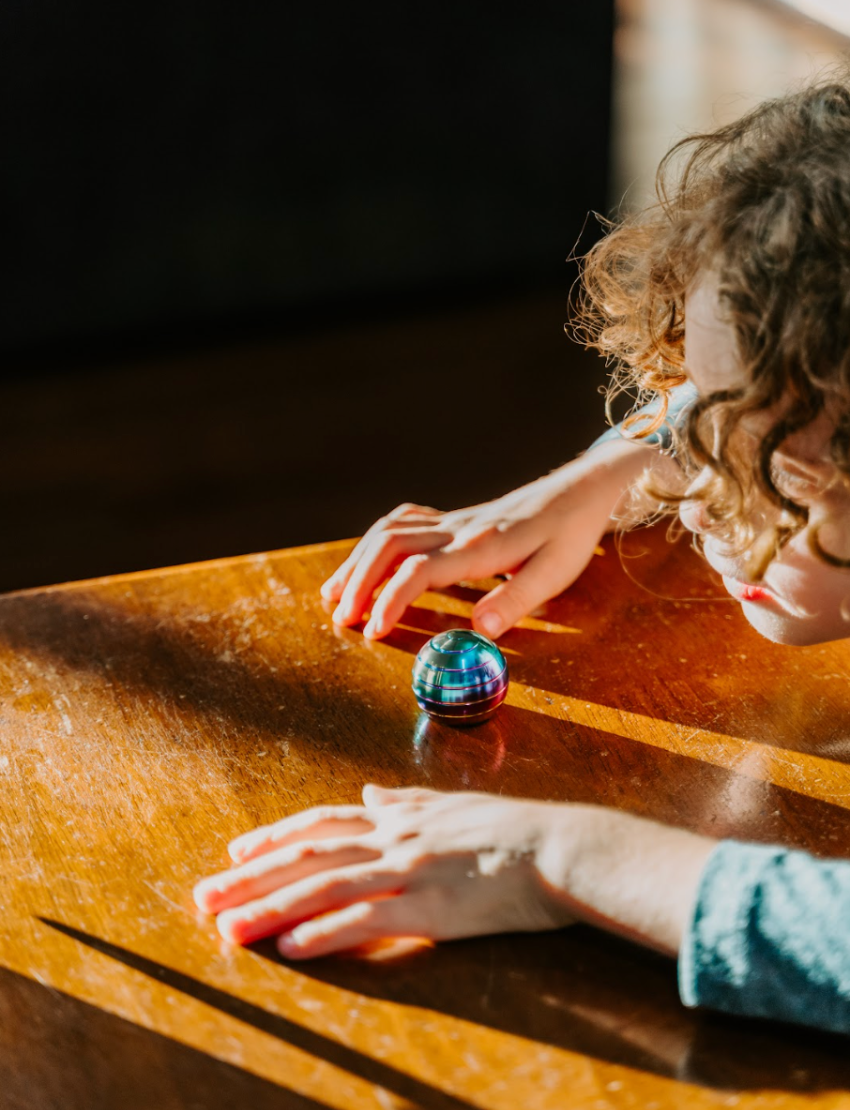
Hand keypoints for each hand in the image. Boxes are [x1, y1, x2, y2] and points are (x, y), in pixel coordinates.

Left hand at [193, 784, 575, 957]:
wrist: (562, 847)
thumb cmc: (513, 828)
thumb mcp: (453, 804)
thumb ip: (407, 800)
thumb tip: (371, 790)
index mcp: (399, 816)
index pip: (323, 822)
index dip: (275, 835)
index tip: (237, 849)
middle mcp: (394, 837)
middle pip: (308, 853)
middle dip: (251, 876)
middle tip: (204, 895)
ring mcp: (409, 869)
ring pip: (324, 885)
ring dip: (270, 907)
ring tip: (228, 928)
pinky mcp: (430, 907)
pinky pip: (367, 919)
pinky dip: (325, 931)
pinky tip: (291, 946)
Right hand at [321, 439, 649, 639]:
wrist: (580, 490)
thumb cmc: (570, 536)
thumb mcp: (555, 573)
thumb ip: (516, 600)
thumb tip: (480, 630)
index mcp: (480, 547)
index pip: (419, 571)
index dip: (390, 601)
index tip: (372, 631)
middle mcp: (458, 529)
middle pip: (390, 545)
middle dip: (358, 581)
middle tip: (338, 617)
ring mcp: (453, 521)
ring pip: (390, 531)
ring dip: (358, 561)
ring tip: (333, 593)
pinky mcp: (454, 519)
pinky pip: (404, 522)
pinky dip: (376, 540)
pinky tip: (368, 559)